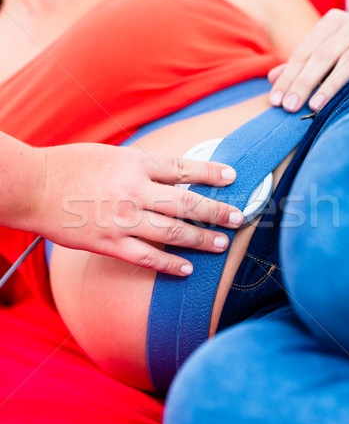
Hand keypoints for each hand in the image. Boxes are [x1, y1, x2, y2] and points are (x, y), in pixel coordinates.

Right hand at [31, 143, 242, 275]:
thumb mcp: (112, 154)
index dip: (211, 173)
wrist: (34, 186)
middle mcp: (134, 190)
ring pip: (173, 232)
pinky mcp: (110, 244)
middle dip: (217, 210)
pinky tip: (187, 269)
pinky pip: (147, 257)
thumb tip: (173, 177)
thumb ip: (142, 167)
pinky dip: (170, 264)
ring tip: (222, 243)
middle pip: (187, 202)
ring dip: (202, 239)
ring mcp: (123, 219)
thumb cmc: (71, 165)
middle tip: (239, 216)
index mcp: (135, 163)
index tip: (233, 177)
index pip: (184, 168)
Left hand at [268, 9, 348, 111]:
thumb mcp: (326, 59)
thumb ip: (301, 67)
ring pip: (347, 61)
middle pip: (321, 56)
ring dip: (329, 86)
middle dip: (303, 83)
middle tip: (289, 107)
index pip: (303, 53)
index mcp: (332, 22)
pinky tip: (347, 98)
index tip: (275, 102)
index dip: (287, 78)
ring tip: (313, 107)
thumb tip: (271, 77)